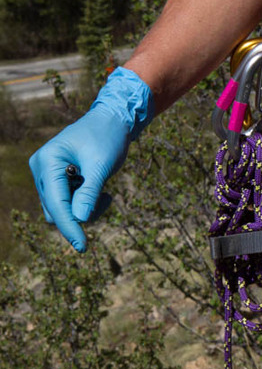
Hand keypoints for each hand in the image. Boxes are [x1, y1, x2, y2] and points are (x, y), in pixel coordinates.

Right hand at [28, 67, 153, 251]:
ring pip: (62, 210)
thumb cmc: (107, 138)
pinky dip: (86, 204)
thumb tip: (80, 219)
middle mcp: (41, 169)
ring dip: (85, 209)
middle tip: (107, 199)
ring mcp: (48, 176)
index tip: (82, 246)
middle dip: (81, 213)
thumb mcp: (101, 166)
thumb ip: (90, 192)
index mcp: (47, 162)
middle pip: (55, 210)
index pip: (56, 203)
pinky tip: (102, 193)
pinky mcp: (58, 181)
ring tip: (105, 193)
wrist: (112, 122)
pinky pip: (68, 204)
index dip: (69, 226)